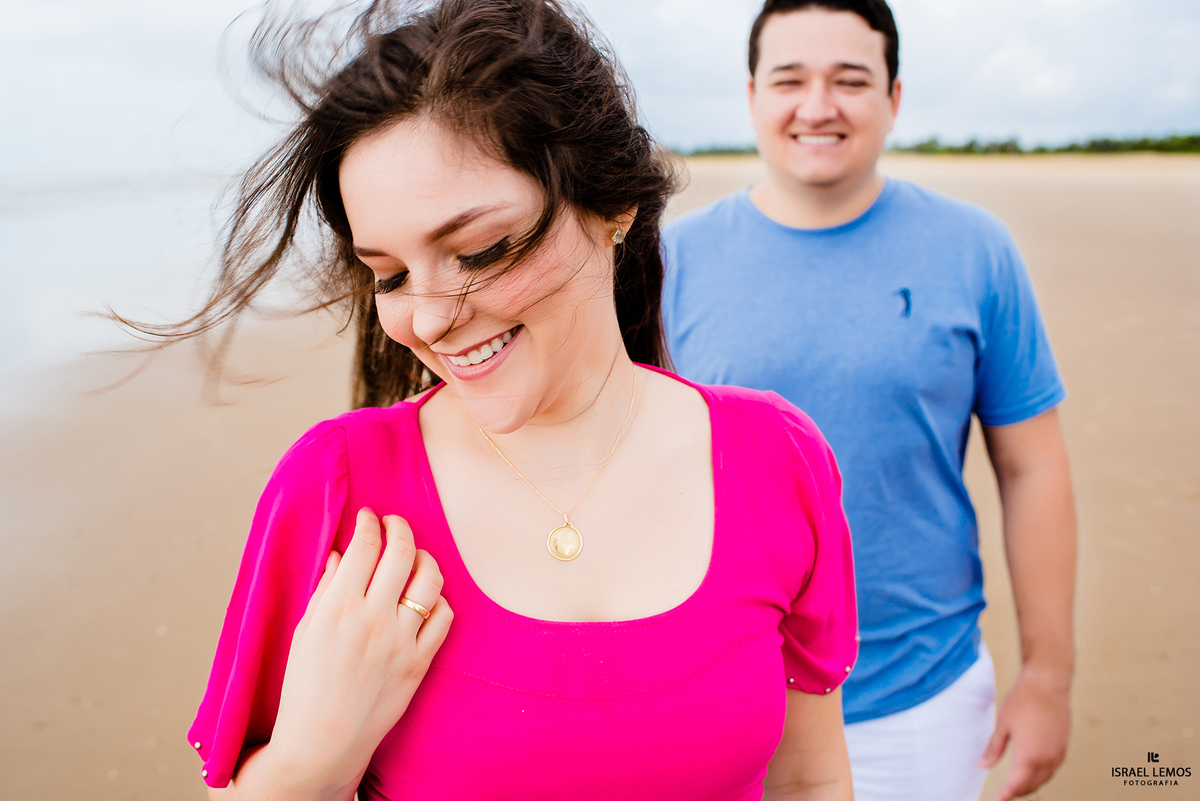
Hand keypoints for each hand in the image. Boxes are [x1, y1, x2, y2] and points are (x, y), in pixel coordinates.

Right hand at [266, 509, 452, 796]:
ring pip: (430, 579)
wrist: (323, 740)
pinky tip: (426, 597)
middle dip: (399, 527)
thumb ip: (326, 589)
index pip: (364, 546)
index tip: (369, 517)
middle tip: (394, 523)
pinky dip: (438, 599)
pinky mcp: (420, 662)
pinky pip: (444, 617)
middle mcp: (373, 619)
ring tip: (414, 556)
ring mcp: (401, 640)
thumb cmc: (306, 686)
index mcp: (337, 608)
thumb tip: (343, 554)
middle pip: (401, 553)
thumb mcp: (305, 632)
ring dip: (424, 558)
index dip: (369, 523)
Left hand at [981, 666, 1070, 800]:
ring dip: (1029, 785)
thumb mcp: (1003, 725)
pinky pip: (1052, 770)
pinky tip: (1031, 772)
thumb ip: (994, 748)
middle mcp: (1047, 759)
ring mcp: (1058, 754)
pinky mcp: (1063, 747)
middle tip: (1003, 794)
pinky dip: (1040, 776)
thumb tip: (983, 765)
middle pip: (1031, 785)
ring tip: (1015, 786)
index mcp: (1029, 756)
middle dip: (1016, 792)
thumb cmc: (1023, 700)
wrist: (1048, 684)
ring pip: (1043, 779)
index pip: (1016, 785)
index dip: (1005, 796)